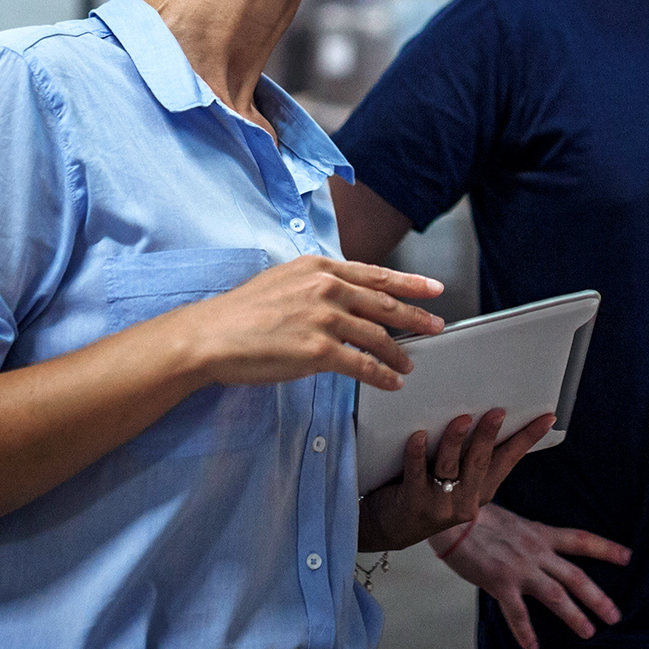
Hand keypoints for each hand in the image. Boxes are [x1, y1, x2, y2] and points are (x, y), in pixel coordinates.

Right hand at [180, 255, 444, 392]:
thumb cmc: (241, 312)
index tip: (433, 289)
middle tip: (437, 325)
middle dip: (416, 317)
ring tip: (408, 365)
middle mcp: (327, 287)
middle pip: (385, 304)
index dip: (409, 283)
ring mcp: (324, 318)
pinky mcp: (318, 351)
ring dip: (399, 353)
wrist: (211, 335)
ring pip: (378, 337)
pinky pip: (362, 365)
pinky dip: (381, 375)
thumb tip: (343, 294)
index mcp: (320, 267)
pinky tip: (391, 382)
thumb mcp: (285, 280)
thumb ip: (318, 283)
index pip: (376, 274)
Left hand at [361, 410, 554, 550]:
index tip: (547, 417)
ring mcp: (439, 505)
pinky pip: (415, 473)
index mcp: (481, 490)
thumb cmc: (425, 489)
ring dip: (455, 441)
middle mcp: (465, 500)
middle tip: (498, 412)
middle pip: (479, 462)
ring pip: (449, 468)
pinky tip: (417, 435)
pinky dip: (417, 453)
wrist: (389, 526)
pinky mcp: (413, 503)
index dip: (528, 438)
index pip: (509, 459)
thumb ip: (468, 454)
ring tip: (462, 418)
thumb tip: (480, 409)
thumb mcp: (455, 478)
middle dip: (489, 436)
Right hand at [432, 502, 630, 648]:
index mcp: (541, 533)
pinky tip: (533, 647)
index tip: (629, 557)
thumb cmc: (480, 518)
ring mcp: (519, 567)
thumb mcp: (515, 522)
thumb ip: (532, 538)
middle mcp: (536, 550)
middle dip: (597, 596)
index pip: (581, 540)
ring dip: (574, 615)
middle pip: (575, 575)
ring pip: (555, 594)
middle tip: (616, 616)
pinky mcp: (500, 582)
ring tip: (589, 632)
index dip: (606, 549)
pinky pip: (517, 612)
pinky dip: (526, 631)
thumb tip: (544, 550)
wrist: (453, 518)